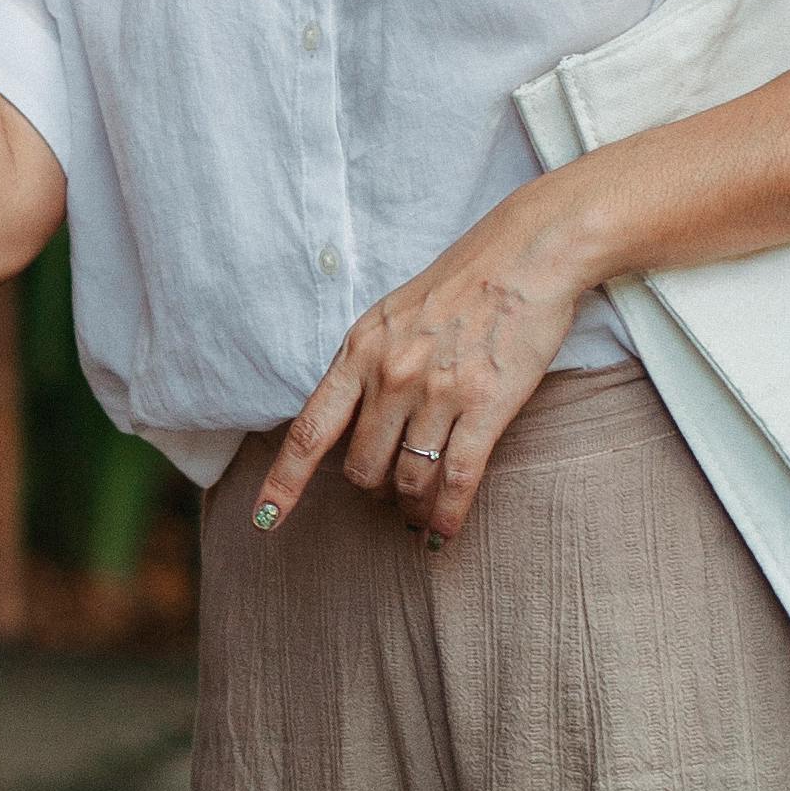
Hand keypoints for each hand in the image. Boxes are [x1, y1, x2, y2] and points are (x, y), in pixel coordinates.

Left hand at [251, 193, 592, 545]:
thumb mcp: (387, 319)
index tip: (266, 519)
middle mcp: (390, 376)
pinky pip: (457, 479)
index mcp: (358, 351)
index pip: (309, 430)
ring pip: (408, 480)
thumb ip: (362, 368)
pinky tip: (441, 533)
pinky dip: (446, 515)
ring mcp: (438, 394)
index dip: (284, 480)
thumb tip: (346, 424)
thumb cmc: (455, 288)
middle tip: (388, 491)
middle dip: (371, 488)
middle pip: (361, 467)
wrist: (523, 257)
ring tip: (416, 514)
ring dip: (409, 506)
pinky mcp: (486, 407)